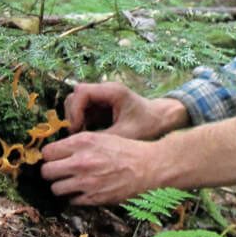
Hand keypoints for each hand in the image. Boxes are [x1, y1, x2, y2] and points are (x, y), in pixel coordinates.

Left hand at [41, 131, 158, 204]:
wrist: (148, 167)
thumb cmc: (126, 150)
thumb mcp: (100, 137)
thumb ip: (77, 143)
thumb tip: (55, 152)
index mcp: (82, 142)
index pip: (47, 152)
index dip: (50, 156)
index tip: (55, 158)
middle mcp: (81, 161)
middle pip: (46, 171)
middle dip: (51, 172)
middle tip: (60, 172)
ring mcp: (87, 181)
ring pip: (55, 188)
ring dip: (62, 186)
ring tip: (72, 182)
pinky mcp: (94, 197)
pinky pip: (71, 200)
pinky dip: (76, 197)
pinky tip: (86, 190)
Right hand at [64, 82, 187, 139]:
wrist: (162, 120)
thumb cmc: (148, 125)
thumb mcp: (126, 134)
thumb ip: (103, 138)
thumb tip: (79, 146)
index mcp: (113, 91)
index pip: (82, 92)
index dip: (75, 110)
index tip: (77, 129)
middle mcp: (105, 90)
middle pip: (76, 95)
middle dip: (73, 114)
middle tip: (77, 134)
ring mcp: (103, 97)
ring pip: (77, 102)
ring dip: (76, 118)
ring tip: (82, 135)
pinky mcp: (102, 105)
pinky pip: (84, 110)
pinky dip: (81, 121)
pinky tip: (88, 134)